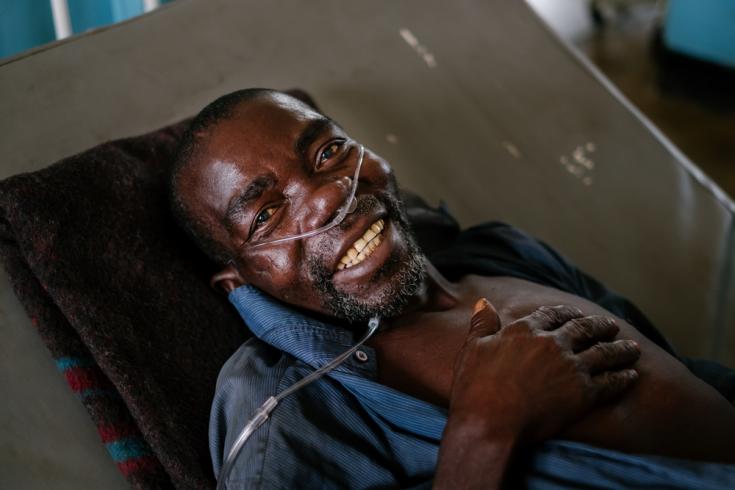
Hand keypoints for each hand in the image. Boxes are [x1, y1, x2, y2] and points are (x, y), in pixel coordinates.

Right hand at [451, 299, 640, 443]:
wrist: (490, 423)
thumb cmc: (475, 387)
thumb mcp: (473, 348)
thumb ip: (482, 324)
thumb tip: (484, 303)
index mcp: (526, 330)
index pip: (552, 314)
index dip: (566, 313)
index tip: (575, 314)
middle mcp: (553, 343)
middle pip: (584, 329)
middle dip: (600, 326)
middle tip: (612, 326)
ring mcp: (571, 367)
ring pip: (604, 352)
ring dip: (620, 349)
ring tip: (632, 348)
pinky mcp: (584, 393)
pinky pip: (611, 382)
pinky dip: (623, 377)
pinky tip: (632, 375)